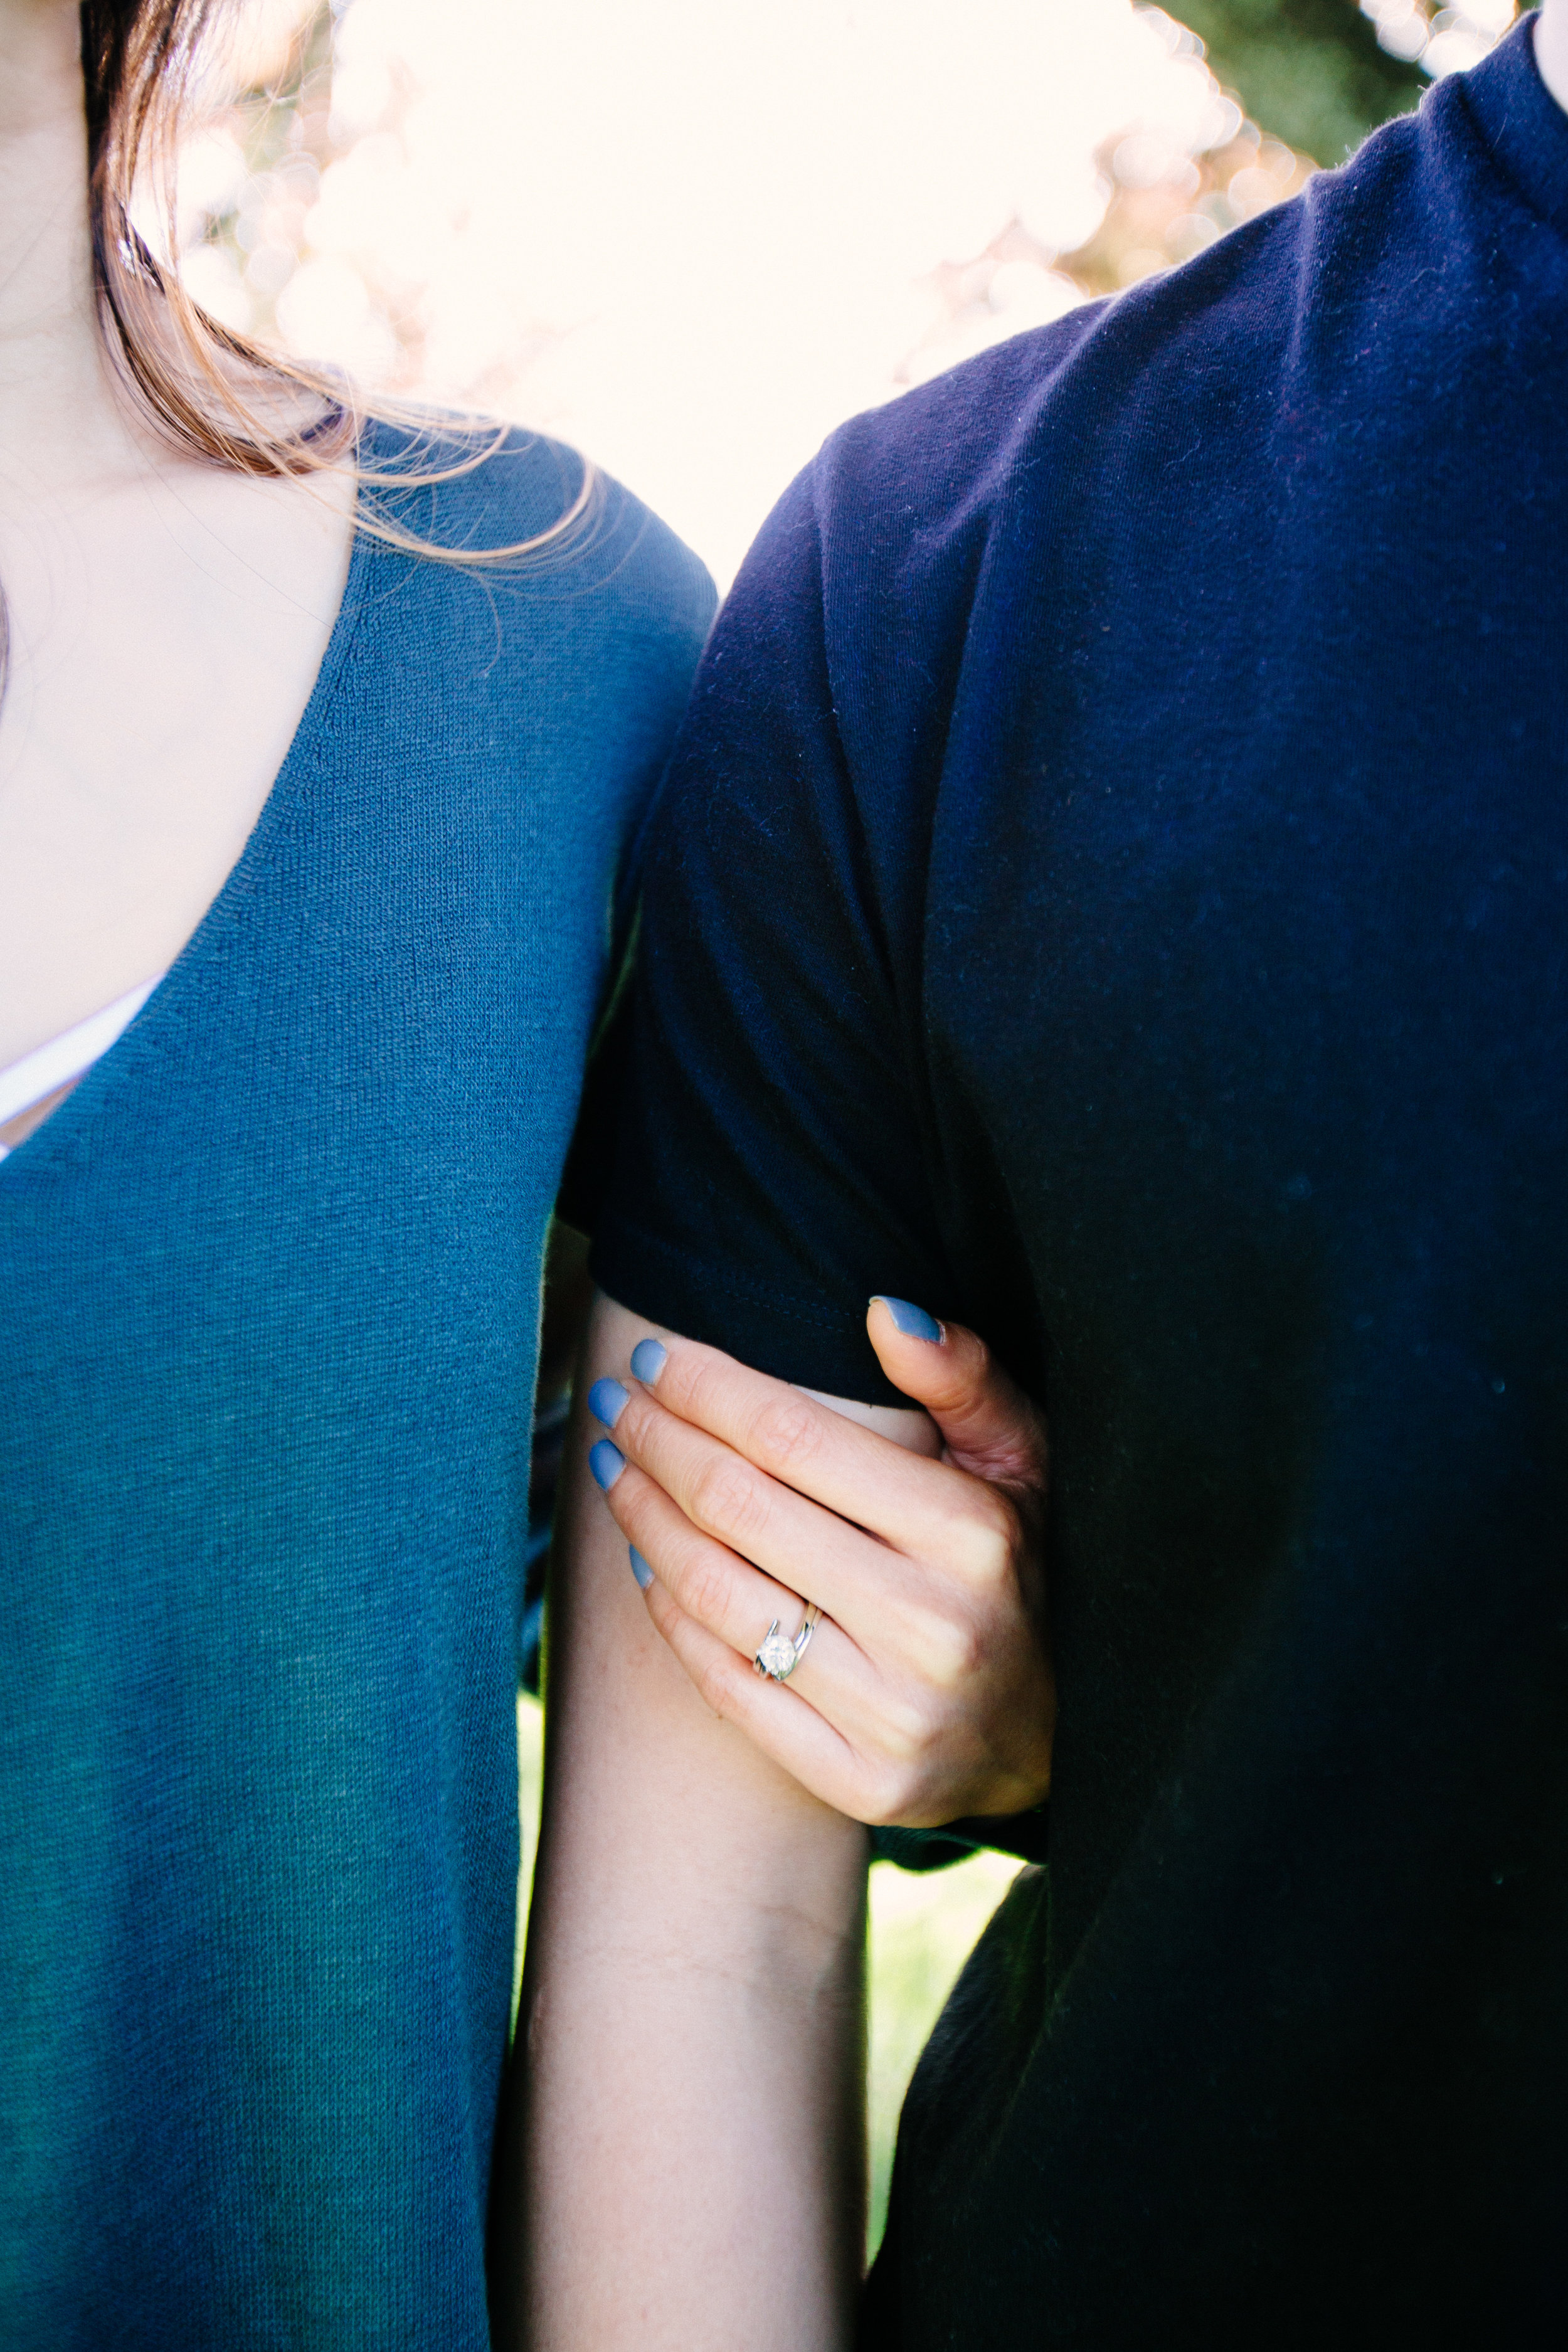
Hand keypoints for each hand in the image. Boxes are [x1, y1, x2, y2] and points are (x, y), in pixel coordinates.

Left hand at [582, 1298, 1051, 1828]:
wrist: (1065, 1735)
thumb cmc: (1025, 1568)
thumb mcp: (1025, 1461)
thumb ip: (964, 1378)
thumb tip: (881, 1310)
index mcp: (972, 1533)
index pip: (792, 1435)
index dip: (706, 1386)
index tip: (656, 1354)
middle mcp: (932, 1626)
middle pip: (739, 1507)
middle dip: (658, 1438)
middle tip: (615, 1398)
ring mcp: (893, 1714)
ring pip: (716, 1595)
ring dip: (645, 1518)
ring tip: (617, 1466)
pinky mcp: (858, 1781)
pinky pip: (725, 1684)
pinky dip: (669, 1613)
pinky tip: (646, 1560)